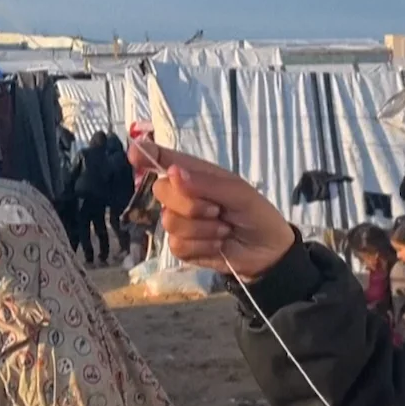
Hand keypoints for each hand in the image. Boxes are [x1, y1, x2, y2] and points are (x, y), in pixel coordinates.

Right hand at [129, 141, 294, 279]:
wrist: (269, 252)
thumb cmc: (257, 214)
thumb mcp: (239, 193)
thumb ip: (206, 183)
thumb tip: (172, 173)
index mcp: (195, 175)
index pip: (163, 159)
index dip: (146, 155)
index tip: (135, 154)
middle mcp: (182, 195)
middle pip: (161, 191)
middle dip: (191, 204)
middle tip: (217, 210)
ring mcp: (180, 221)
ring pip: (169, 221)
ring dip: (202, 228)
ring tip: (224, 229)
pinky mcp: (183, 247)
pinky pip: (177, 245)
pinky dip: (202, 246)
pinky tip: (218, 245)